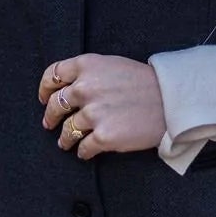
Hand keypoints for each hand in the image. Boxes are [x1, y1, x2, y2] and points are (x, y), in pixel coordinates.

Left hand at [37, 54, 166, 159]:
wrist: (171, 101)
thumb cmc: (145, 82)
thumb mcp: (112, 65)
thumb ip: (88, 73)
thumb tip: (67, 89)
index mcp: (87, 66)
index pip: (53, 75)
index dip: (45, 89)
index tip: (44, 98)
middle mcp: (86, 88)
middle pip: (55, 105)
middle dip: (50, 117)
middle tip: (50, 123)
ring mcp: (94, 114)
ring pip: (67, 130)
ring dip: (65, 138)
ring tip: (67, 142)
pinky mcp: (104, 137)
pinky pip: (83, 148)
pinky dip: (83, 151)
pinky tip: (86, 151)